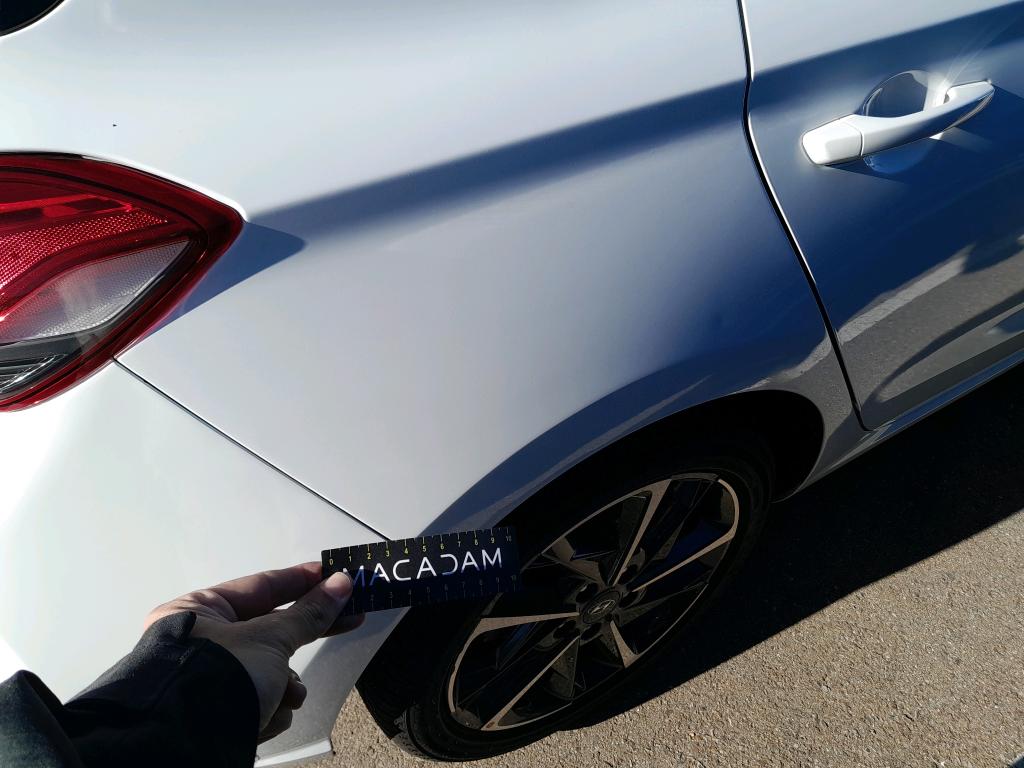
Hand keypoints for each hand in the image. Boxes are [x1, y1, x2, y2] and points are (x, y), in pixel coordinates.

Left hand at [144, 562, 362, 741]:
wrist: (188, 744)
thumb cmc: (217, 678)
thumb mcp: (270, 638)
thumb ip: (308, 613)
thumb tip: (341, 585)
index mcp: (200, 611)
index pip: (261, 585)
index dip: (301, 580)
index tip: (333, 576)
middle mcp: (202, 642)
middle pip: (269, 629)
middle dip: (303, 635)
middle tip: (348, 618)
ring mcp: (211, 678)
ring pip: (270, 668)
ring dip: (285, 684)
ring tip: (285, 693)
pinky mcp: (221, 709)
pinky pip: (261, 697)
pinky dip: (271, 707)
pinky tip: (267, 713)